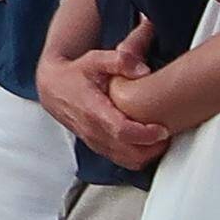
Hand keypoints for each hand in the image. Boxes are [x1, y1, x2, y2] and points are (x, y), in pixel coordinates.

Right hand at [42, 25, 169, 169]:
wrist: (52, 88)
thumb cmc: (75, 74)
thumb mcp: (95, 59)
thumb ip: (120, 60)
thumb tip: (143, 70)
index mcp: (92, 110)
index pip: (121, 131)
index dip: (145, 134)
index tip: (163, 129)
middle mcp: (92, 130)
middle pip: (129, 153)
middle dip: (153, 148)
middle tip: (166, 133)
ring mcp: (95, 142)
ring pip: (128, 161)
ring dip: (148, 154)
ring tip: (159, 138)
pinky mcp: (98, 148)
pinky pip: (122, 161)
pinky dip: (138, 156)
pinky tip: (147, 143)